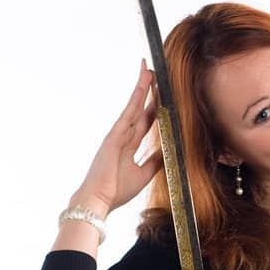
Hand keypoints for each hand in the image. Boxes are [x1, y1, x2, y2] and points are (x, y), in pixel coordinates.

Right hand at [73, 59, 162, 215]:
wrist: (98, 201)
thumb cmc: (116, 191)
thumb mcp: (144, 175)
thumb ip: (156, 161)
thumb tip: (171, 151)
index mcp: (129, 144)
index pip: (146, 121)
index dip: (155, 107)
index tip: (163, 93)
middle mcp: (124, 135)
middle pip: (141, 108)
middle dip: (149, 91)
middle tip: (157, 72)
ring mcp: (118, 133)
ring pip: (134, 105)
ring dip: (142, 87)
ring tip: (149, 69)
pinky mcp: (114, 135)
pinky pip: (129, 112)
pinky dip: (136, 98)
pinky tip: (143, 84)